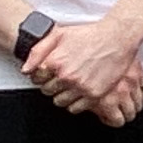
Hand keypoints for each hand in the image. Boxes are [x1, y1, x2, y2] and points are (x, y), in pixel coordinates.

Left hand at [26, 16, 142, 117]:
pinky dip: (75, 102)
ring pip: (60, 102)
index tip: (47, 73)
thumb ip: (38, 51)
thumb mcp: (59, 34)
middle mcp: (67, 76)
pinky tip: (79, 91)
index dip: (41, 76)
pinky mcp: (93, 95)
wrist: (116, 39)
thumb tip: (26, 69)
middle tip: (60, 78)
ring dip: (62, 95)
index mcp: (56, 62)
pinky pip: (75, 108)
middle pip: (47, 91)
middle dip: (51, 85)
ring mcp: (80, 87)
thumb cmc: (90, 35)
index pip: (36, 79)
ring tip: (70, 85)